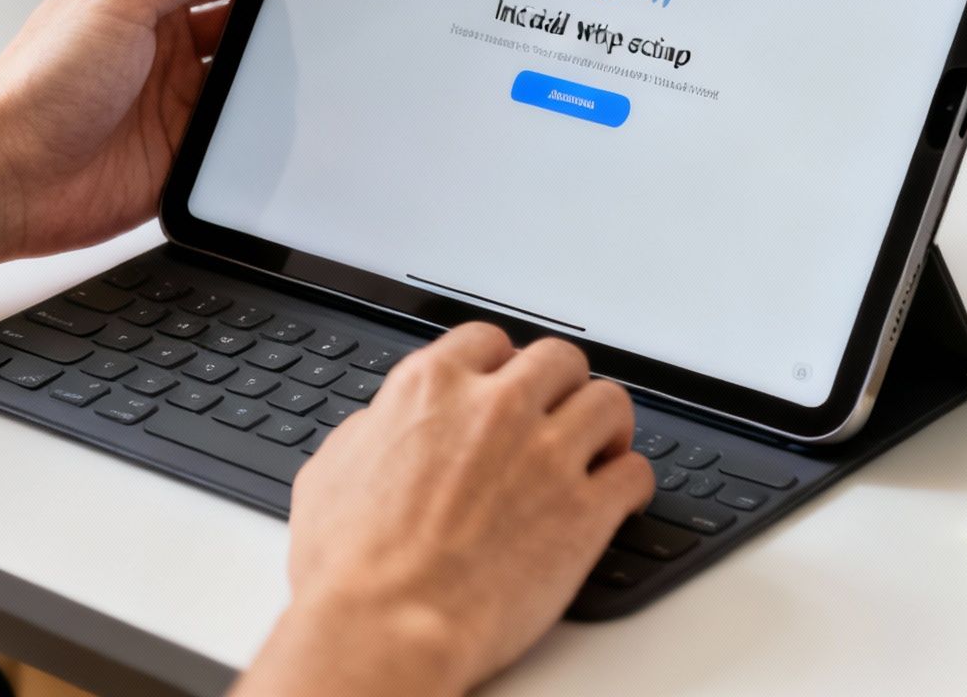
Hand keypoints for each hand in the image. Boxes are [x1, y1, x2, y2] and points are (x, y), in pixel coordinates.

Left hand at [0, 0, 270, 259]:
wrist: (9, 175)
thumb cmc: (39, 83)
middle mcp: (159, 43)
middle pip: (238, 21)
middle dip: (269, 19)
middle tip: (306, 15)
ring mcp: (173, 98)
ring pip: (244, 79)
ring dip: (264, 75)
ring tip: (288, 69)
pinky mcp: (183, 150)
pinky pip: (235, 136)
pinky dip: (254, 130)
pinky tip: (266, 121)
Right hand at [237, 325, 654, 696]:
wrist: (386, 626)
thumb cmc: (349, 568)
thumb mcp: (331, 472)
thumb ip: (372, 431)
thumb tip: (385, 427)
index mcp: (430, 388)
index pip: (487, 340)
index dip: (500, 363)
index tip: (505, 382)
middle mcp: (495, 409)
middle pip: (558, 359)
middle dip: (560, 385)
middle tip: (557, 411)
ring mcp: (546, 456)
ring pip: (609, 402)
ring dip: (606, 423)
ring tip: (599, 447)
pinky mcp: (585, 511)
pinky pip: (635, 473)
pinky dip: (632, 482)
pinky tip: (621, 495)